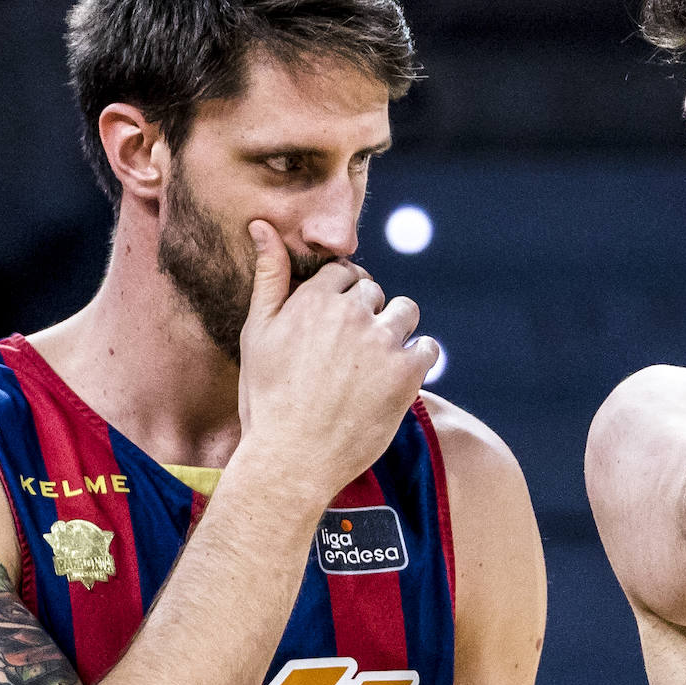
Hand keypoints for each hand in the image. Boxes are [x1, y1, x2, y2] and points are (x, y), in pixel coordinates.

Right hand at [235, 220, 439, 502]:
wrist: (290, 460)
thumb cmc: (266, 398)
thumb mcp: (257, 332)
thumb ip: (269, 276)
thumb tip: (262, 224)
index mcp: (314, 299)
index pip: (345, 273)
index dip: (342, 297)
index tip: (335, 325)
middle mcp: (351, 313)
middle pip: (375, 292)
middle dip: (366, 315)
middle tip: (348, 354)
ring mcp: (382, 342)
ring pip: (406, 312)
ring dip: (395, 330)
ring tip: (374, 363)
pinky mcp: (406, 373)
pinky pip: (428, 348)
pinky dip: (417, 359)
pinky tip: (396, 379)